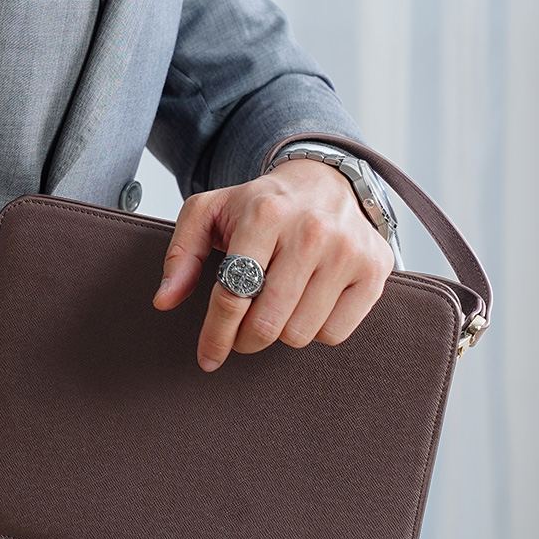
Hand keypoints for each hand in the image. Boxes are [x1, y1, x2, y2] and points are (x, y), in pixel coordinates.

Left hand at [152, 157, 393, 369]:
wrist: (325, 181)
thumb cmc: (261, 205)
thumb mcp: (208, 214)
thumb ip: (181, 254)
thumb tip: (164, 300)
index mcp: (264, 214)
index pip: (232, 294)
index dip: (214, 335)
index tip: (207, 358)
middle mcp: (311, 230)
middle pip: (266, 323)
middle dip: (245, 339)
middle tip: (242, 331)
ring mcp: (347, 250)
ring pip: (299, 334)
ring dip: (280, 333)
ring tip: (277, 307)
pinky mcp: (375, 269)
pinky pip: (334, 334)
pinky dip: (315, 330)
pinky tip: (307, 304)